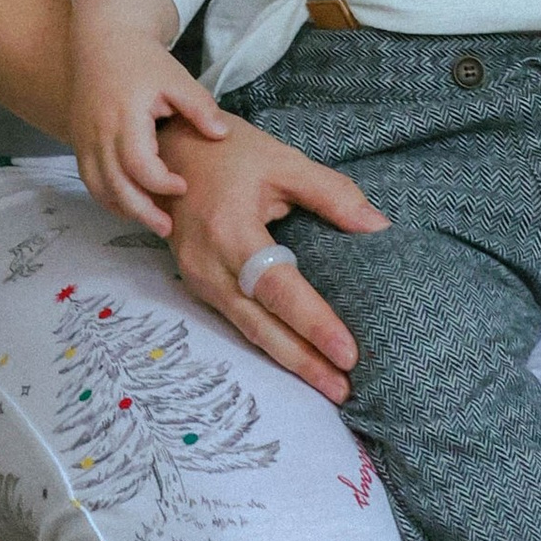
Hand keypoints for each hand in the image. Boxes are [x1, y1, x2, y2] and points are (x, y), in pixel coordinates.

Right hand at [68, 0, 228, 231]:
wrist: (102, 40)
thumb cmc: (143, 60)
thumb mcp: (177, 78)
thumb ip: (200, 108)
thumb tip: (222, 136)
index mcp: (124, 115)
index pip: (137, 162)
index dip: (160, 182)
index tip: (183, 185)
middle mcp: (98, 131)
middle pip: (114, 184)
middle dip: (141, 210)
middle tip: (168, 227)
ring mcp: (85, 139)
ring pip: (98, 187)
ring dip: (123, 208)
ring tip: (152, 221)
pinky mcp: (79, 142)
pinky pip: (90, 180)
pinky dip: (108, 198)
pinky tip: (131, 206)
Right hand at [161, 114, 385, 406]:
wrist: (161, 151)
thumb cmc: (227, 151)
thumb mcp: (283, 161)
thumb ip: (332, 194)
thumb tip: (379, 227)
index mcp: (231, 231)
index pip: (280, 289)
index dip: (314, 323)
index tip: (348, 352)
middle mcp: (209, 265)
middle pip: (261, 325)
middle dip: (304, 361)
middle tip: (346, 390)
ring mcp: (198, 279)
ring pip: (248, 331)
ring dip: (289, 361)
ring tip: (329, 386)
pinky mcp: (197, 284)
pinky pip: (237, 321)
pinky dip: (269, 343)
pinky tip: (296, 358)